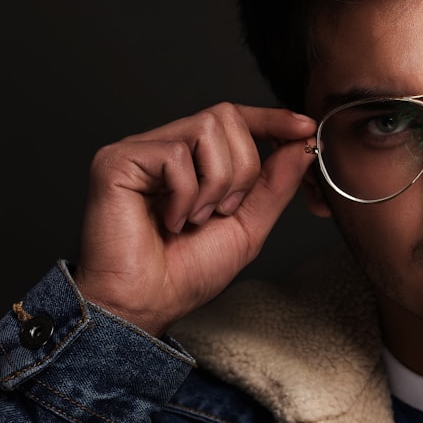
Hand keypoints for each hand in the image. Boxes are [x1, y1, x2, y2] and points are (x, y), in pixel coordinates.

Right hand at [73, 103, 315, 335]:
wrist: (144, 305)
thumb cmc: (186, 273)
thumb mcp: (248, 226)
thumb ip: (275, 183)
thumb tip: (303, 143)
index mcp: (193, 160)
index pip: (235, 118)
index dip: (271, 119)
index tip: (305, 128)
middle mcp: (164, 147)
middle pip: (227, 116)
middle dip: (244, 167)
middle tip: (226, 210)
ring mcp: (139, 151)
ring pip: (206, 129)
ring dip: (217, 183)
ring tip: (196, 218)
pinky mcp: (116, 160)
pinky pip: (175, 154)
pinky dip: (186, 194)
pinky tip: (171, 221)